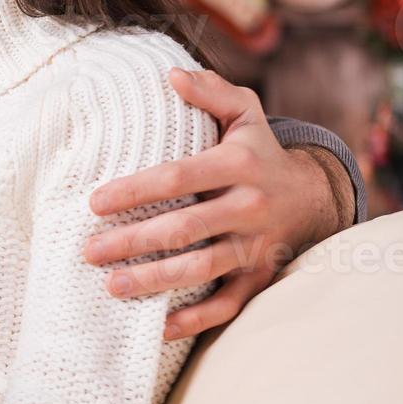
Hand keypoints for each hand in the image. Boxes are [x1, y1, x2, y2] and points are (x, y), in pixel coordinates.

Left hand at [83, 68, 350, 340]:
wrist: (314, 195)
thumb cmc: (258, 150)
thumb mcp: (244, 112)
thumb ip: (210, 91)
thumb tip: (170, 76)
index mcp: (238, 165)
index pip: (178, 177)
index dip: (135, 191)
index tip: (94, 203)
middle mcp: (249, 207)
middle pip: (184, 229)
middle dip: (133, 242)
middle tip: (89, 251)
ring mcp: (256, 246)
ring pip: (201, 269)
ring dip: (154, 281)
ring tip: (111, 286)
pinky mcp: (260, 276)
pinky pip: (227, 305)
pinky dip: (193, 320)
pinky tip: (156, 327)